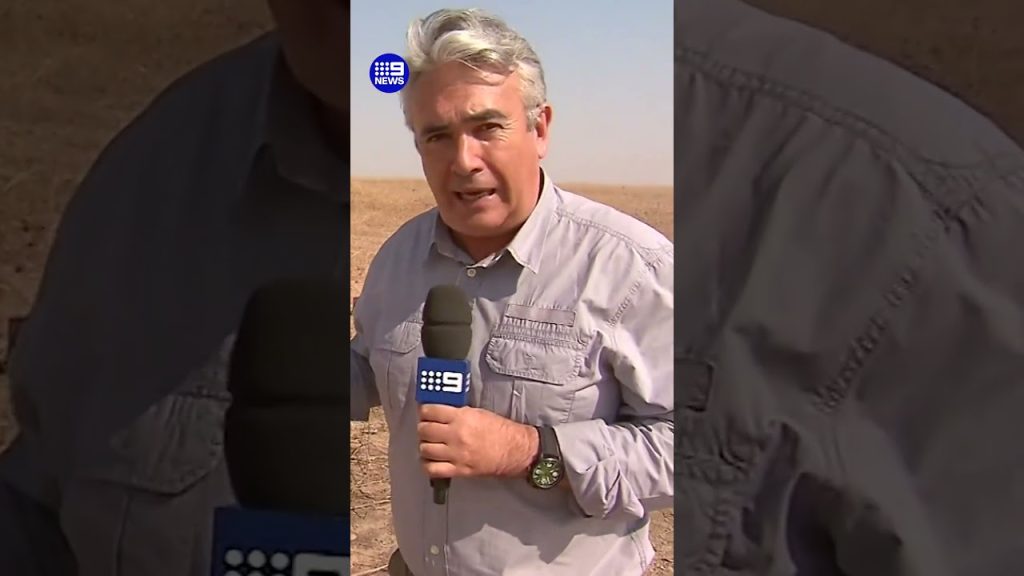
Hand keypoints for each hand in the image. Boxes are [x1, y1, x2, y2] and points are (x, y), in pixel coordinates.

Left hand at [417, 404, 537, 479]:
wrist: (515, 450)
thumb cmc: (500, 430)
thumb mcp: (478, 413)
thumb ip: (457, 413)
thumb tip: (439, 413)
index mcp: (462, 418)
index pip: (430, 411)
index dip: (424, 411)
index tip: (424, 412)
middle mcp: (456, 435)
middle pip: (424, 430)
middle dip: (422, 428)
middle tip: (426, 427)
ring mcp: (456, 454)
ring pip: (425, 449)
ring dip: (424, 446)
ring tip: (430, 443)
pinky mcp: (459, 469)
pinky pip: (432, 469)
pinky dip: (427, 465)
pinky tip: (430, 460)